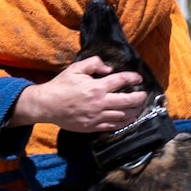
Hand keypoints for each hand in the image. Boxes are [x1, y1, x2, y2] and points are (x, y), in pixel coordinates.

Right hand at [9, 56, 147, 131]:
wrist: (47, 105)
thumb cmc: (61, 86)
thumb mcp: (76, 68)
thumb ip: (94, 63)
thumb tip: (109, 68)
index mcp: (96, 87)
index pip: (122, 81)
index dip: (133, 78)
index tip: (138, 78)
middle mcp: (100, 102)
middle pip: (128, 101)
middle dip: (140, 98)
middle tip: (144, 95)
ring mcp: (97, 117)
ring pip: (123, 116)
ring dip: (135, 111)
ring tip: (140, 107)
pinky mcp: (92, 127)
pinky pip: (113, 126)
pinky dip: (124, 123)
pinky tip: (130, 119)